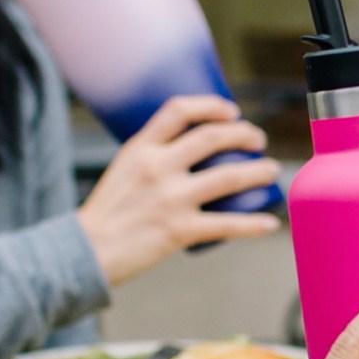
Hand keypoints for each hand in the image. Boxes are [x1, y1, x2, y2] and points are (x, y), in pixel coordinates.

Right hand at [77, 95, 281, 284]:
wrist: (86, 254)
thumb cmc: (105, 216)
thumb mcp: (122, 172)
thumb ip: (150, 160)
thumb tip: (186, 156)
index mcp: (140, 149)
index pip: (179, 110)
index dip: (212, 105)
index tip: (232, 111)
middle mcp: (157, 167)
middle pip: (213, 137)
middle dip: (245, 133)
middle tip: (258, 141)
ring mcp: (170, 199)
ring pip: (230, 177)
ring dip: (259, 171)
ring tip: (272, 171)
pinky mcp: (180, 231)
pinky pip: (228, 225)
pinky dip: (255, 224)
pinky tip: (271, 223)